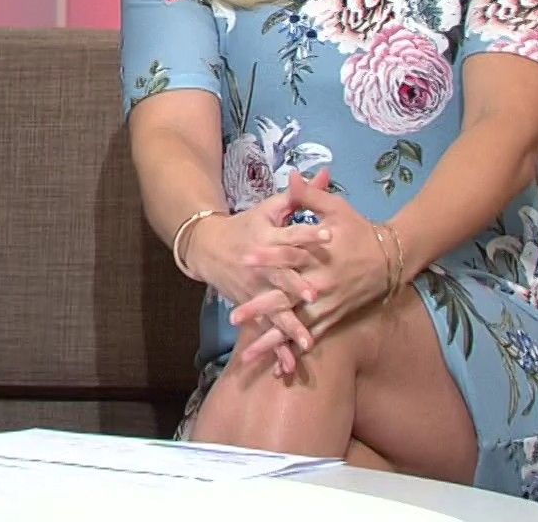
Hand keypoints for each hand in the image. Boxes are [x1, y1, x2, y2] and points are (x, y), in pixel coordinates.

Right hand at [183, 187, 333, 374]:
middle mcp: (260, 266)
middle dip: (297, 287)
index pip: (291, 235)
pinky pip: (266, 330)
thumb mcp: (269, 208)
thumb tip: (322, 173)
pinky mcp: (251, 307)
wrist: (208, 248)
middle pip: (281, 277)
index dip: (309, 234)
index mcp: (267, 238)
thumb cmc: (247, 225)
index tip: (330, 236)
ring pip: (273, 310)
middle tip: (316, 297)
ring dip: (288, 326)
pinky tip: (288, 365)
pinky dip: (275, 348)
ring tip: (306, 341)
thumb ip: (298, 196)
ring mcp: (254, 290)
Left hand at [229, 173, 392, 365]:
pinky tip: (278, 366)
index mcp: (321, 257)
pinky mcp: (335, 317)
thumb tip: (291, 174)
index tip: (244, 258)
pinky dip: (295, 350)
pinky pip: (313, 336)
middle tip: (234, 317)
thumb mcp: (337, 209)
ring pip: (297, 326)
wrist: (393, 258)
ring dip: (272, 340)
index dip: (268, 257)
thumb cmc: (360, 230)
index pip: (290, 256)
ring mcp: (329, 304)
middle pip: (287, 299)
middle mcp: (323, 285)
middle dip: (261, 309)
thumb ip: (311, 195)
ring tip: (247, 356)